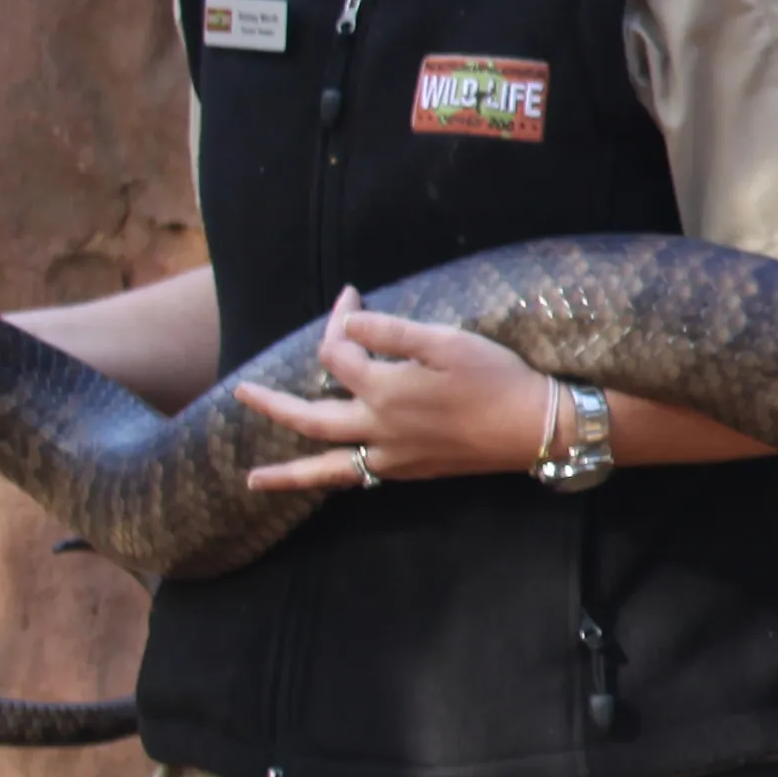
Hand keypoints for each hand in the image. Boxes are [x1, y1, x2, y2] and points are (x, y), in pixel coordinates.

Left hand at [237, 292, 553, 491]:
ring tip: (252, 480)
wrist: (537, 429)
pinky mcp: (410, 470)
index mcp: (383, 389)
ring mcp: (391, 455)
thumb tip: (346, 324)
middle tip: (240, 394)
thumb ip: (391, 331)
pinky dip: (330, 479)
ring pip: (326, 465)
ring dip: (287, 473)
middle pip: (309, 416)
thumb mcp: (447, 342)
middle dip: (272, 404)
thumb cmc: (498, 378)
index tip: (351, 296)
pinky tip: (323, 479)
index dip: (338, 321)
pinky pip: (356, 477)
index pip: (339, 352)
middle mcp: (376, 427)